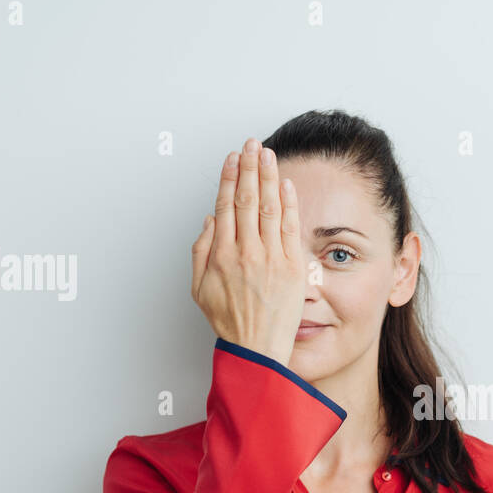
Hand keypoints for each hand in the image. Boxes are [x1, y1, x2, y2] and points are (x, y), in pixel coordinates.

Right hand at [191, 139, 304, 365]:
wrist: (256, 347)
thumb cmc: (229, 321)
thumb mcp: (199, 288)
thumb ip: (200, 251)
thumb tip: (210, 220)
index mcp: (221, 254)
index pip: (225, 204)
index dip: (229, 177)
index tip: (233, 158)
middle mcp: (246, 252)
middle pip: (247, 199)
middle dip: (249, 167)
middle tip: (252, 144)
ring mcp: (271, 258)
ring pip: (269, 207)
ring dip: (269, 176)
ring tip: (268, 154)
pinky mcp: (292, 267)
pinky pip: (291, 228)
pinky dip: (289, 203)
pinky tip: (286, 184)